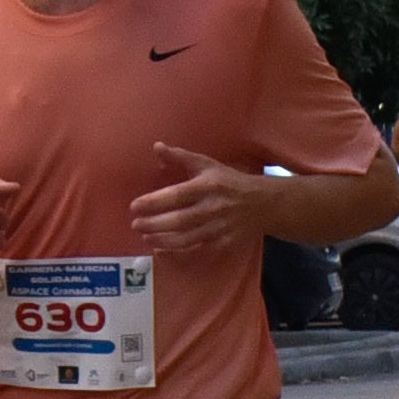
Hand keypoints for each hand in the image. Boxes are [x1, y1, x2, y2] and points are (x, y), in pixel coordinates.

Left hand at [133, 145, 265, 254]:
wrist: (264, 204)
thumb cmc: (230, 181)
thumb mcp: (208, 165)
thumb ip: (180, 157)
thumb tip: (156, 147)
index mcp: (208, 185)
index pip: (176, 195)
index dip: (153, 202)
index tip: (134, 206)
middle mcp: (213, 207)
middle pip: (179, 220)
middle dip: (154, 224)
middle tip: (135, 225)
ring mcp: (219, 228)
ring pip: (186, 238)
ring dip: (162, 240)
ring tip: (145, 238)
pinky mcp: (224, 243)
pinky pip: (197, 249)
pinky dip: (178, 251)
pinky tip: (161, 249)